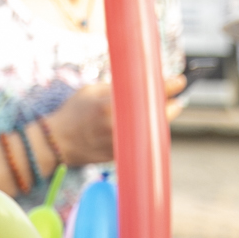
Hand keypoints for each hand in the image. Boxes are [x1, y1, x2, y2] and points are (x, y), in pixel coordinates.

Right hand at [42, 75, 188, 167]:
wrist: (58, 143)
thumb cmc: (73, 112)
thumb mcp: (92, 91)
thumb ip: (116, 89)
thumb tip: (141, 85)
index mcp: (109, 105)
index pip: (145, 95)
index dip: (166, 87)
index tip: (180, 82)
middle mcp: (116, 126)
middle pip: (153, 116)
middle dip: (167, 106)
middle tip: (173, 99)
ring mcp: (119, 144)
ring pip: (149, 131)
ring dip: (156, 120)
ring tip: (160, 110)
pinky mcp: (119, 155)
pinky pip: (140, 142)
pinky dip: (145, 133)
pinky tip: (145, 126)